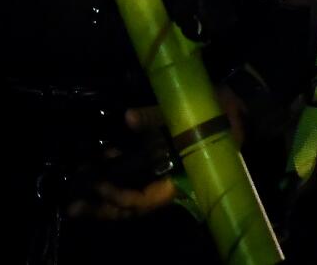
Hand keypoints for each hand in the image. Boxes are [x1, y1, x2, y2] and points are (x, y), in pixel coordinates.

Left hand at [67, 84, 248, 220]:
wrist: (245, 108)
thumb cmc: (222, 113)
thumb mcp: (194, 113)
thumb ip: (159, 117)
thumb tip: (128, 118)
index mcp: (182, 179)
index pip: (144, 199)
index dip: (119, 195)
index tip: (98, 182)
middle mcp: (173, 185)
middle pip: (132, 207)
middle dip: (102, 207)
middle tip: (71, 206)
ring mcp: (168, 178)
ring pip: (133, 198)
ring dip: (105, 196)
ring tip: (78, 190)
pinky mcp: (166, 168)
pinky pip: (138, 182)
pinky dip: (118, 177)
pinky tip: (103, 162)